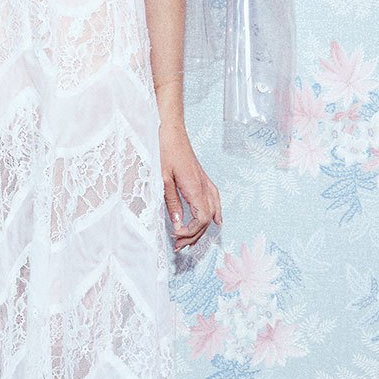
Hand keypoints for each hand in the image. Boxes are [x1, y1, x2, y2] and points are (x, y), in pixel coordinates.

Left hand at [159, 120, 220, 249]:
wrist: (172, 133)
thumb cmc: (166, 152)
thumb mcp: (163, 179)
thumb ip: (172, 202)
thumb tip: (178, 223)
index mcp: (195, 188)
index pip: (201, 220)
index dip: (190, 232)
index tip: (176, 235)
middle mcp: (204, 188)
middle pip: (206, 220)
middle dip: (194, 236)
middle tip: (178, 245)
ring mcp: (206, 183)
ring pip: (212, 213)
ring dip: (202, 229)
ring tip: (190, 241)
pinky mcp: (204, 180)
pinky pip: (215, 201)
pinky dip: (215, 214)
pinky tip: (215, 221)